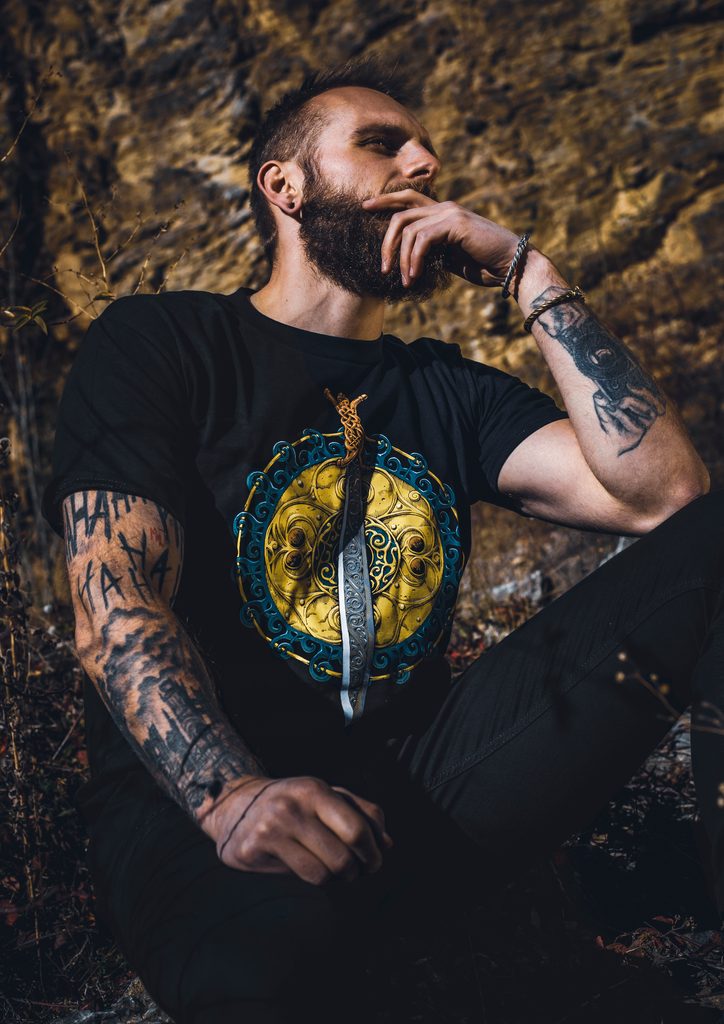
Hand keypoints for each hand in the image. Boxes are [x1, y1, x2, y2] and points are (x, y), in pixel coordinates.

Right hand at [207, 775, 393, 885]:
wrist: (236, 805)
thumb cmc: (293, 802)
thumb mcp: (326, 795)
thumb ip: (361, 812)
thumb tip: (388, 843)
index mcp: (314, 790)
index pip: (357, 828)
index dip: (372, 852)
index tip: (374, 861)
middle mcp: (292, 807)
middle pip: (343, 857)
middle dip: (357, 870)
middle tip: (357, 871)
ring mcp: (271, 830)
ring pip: (324, 874)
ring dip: (337, 879)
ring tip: (335, 871)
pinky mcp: (254, 850)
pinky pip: (301, 878)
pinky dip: (315, 880)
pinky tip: (312, 869)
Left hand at [361, 188, 519, 287]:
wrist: (512, 266)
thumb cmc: (484, 265)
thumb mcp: (450, 258)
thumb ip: (431, 251)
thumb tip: (409, 259)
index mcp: (443, 213)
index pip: (408, 199)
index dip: (385, 200)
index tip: (365, 207)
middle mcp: (445, 208)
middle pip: (401, 213)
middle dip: (386, 240)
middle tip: (383, 266)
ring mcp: (450, 213)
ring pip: (409, 230)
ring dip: (403, 259)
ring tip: (405, 280)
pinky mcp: (455, 224)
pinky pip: (422, 240)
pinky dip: (414, 260)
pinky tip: (415, 277)